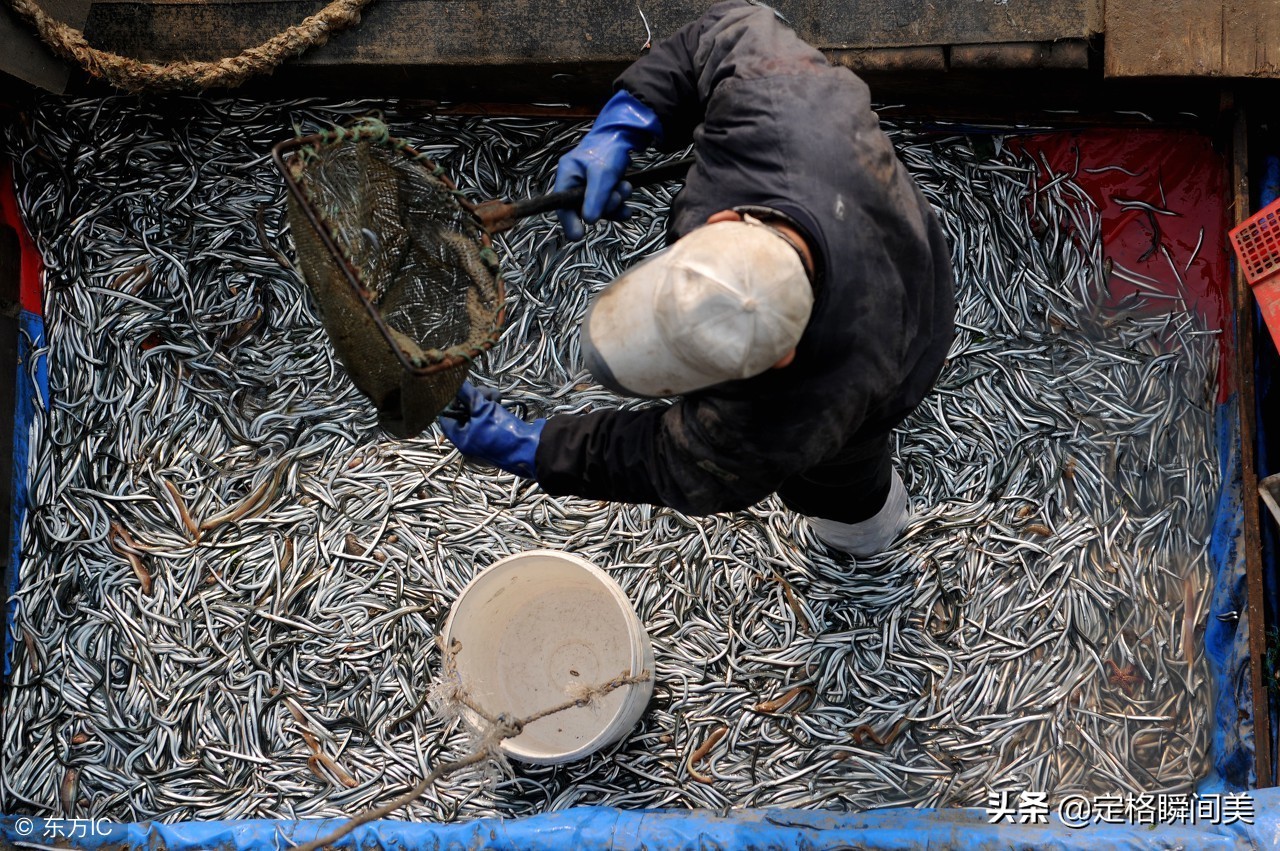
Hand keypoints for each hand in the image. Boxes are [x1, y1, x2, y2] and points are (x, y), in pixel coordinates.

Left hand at [438, 382, 544, 478]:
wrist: (532, 448)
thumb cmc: (503, 432)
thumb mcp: (482, 410)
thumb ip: (466, 394)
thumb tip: (453, 382)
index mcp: (461, 440)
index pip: (446, 417)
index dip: (451, 401)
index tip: (461, 390)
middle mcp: (469, 440)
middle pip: (462, 412)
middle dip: (472, 398)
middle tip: (484, 393)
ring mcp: (483, 437)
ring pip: (477, 411)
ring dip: (484, 399)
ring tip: (496, 398)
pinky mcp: (496, 432)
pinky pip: (488, 417)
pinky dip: (493, 407)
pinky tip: (500, 402)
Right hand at [555, 89, 661, 239]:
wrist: (625, 135)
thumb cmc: (608, 148)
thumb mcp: (602, 172)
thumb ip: (595, 196)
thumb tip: (588, 220)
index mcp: (567, 175)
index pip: (562, 205)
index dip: (569, 221)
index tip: (578, 236)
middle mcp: (575, 183)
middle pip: (584, 209)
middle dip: (604, 207)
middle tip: (616, 197)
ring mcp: (589, 187)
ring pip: (599, 209)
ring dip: (615, 204)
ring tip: (624, 188)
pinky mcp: (602, 189)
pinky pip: (608, 206)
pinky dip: (619, 204)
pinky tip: (626, 197)